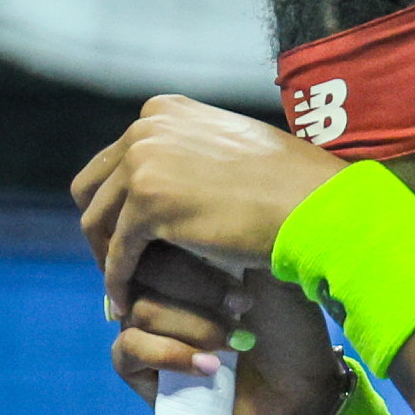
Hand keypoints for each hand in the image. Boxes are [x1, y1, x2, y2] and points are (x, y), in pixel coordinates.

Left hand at [74, 98, 342, 319]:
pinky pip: (118, 252)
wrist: (320, 206)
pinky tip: (125, 303)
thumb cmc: (297, 188)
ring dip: (105, 258)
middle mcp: (146, 127)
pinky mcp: (148, 204)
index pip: (118, 158)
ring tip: (121, 289)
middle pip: (94, 185)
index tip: (129, 236)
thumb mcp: (236, 153)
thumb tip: (183, 183)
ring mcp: (144, 162)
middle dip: (101, 227)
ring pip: (98, 220)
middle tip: (116, 264)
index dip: (118, 202)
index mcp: (165, 111)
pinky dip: (117, 280)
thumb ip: (199, 159)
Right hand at [111, 252, 351, 414]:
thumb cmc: (293, 335)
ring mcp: (147, 329)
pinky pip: (130, 348)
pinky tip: (211, 368)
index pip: (158, 234)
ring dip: (195, 325)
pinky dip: (172, 355)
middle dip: (196, 286)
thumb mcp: (268, 273)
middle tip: (243, 306)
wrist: (304, 402)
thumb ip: (222, 237)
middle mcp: (161, 290)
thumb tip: (175, 206)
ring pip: (141, 308)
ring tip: (238, 342)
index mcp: (186, 257)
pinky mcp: (140, 371)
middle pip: (141, 266)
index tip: (243, 269)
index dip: (192, 248)